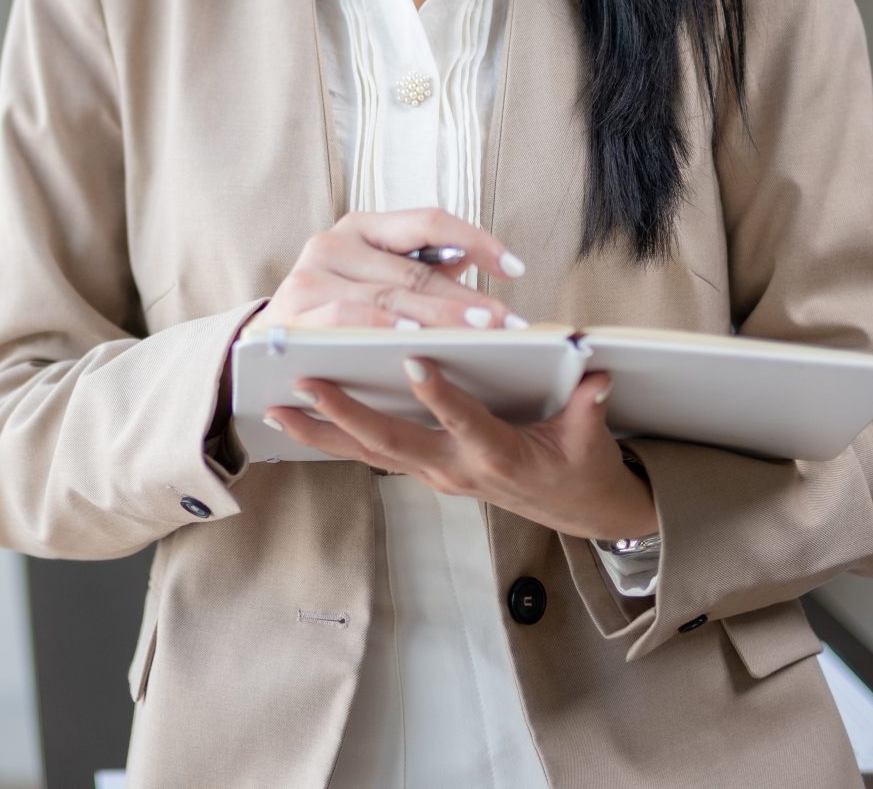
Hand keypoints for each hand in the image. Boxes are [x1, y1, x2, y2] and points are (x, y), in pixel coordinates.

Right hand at [254, 207, 523, 331]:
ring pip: (389, 294)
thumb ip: (422, 274)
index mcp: (362, 228)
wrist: (262, 351)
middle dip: (468, 298)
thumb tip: (477, 272)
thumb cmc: (334, 315)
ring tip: (479, 333)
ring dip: (438, 316)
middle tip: (508, 321)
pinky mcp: (294, 312)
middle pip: (415, 268)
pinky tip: (413, 338)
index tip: (515, 269)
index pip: (428, 222)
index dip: (475, 240)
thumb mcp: (377, 285)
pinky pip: (347, 317)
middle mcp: (332, 243)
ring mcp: (310, 277)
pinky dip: (382, 325)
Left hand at [266, 367, 658, 543]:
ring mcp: (434, 473)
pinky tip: (298, 422)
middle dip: (347, 415)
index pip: (466, 425)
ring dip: (322, 434)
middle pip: (394, 444)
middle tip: (307, 387)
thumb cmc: (581, 466)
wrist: (578, 510)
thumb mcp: (591, 439)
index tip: (415, 361)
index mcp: (498, 458)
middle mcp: (455, 470)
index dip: (442, 398)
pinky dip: (334, 439)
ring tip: (277, 411)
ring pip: (369, 454)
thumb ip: (589, 406)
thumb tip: (596, 371)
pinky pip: (372, 455)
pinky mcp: (424, 469)